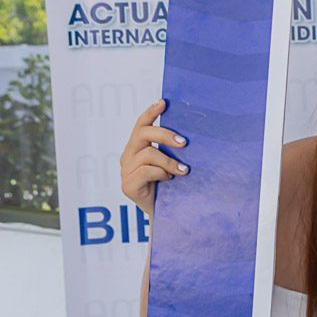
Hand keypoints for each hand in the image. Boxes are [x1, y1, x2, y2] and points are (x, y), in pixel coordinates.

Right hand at [120, 99, 188, 217]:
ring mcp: (126, 171)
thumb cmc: (171, 185)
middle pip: (143, 134)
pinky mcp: (127, 185)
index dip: (150, 112)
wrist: (166, 213)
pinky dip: (162, 173)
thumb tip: (190, 133)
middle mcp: (128, 156)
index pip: (141, 124)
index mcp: (137, 147)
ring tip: (184, 171)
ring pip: (148, 153)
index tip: (164, 102)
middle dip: (165, 134)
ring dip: (169, 161)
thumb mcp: (172, 162)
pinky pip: (146, 171)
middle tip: (184, 142)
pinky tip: (170, 180)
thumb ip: (172, 148)